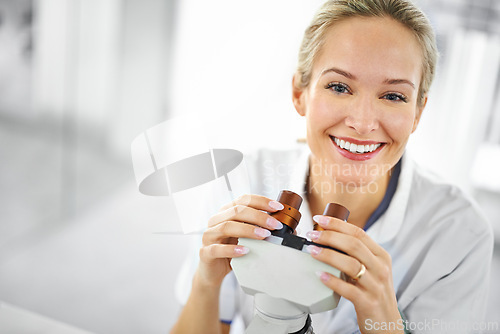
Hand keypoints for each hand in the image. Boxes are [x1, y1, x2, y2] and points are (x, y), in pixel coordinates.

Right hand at [196, 194, 283, 287]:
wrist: (213, 271)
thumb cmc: (232, 250)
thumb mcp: (246, 237)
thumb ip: (261, 229)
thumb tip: (290, 229)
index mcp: (226, 212)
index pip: (244, 199)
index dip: (261, 201)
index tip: (278, 207)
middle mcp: (216, 220)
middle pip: (237, 211)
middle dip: (259, 216)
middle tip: (275, 224)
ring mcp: (209, 235)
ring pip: (227, 226)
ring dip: (248, 229)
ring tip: (264, 235)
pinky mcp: (206, 252)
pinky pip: (217, 249)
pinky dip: (232, 249)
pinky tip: (245, 251)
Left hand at [306, 215, 402, 333]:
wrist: (387, 322)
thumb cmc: (373, 292)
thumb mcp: (371, 269)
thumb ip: (357, 254)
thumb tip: (329, 237)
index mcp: (381, 256)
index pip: (359, 233)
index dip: (338, 224)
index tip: (320, 219)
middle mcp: (380, 268)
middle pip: (354, 246)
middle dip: (330, 237)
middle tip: (312, 235)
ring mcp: (375, 286)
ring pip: (351, 265)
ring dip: (328, 255)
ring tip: (312, 251)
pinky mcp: (368, 302)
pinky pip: (349, 289)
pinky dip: (333, 281)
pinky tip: (321, 275)